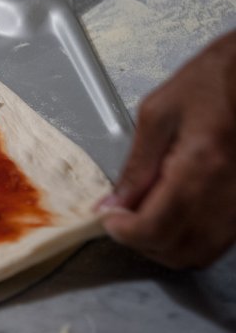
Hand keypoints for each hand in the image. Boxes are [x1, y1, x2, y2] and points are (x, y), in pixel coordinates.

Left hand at [100, 30, 235, 268]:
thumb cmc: (214, 79)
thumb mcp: (157, 113)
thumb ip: (136, 163)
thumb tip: (116, 200)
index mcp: (200, 166)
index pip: (155, 228)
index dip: (124, 232)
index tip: (108, 218)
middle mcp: (227, 193)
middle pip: (179, 250)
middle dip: (142, 243)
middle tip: (122, 218)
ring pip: (201, 253)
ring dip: (166, 245)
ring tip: (144, 214)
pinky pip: (219, 240)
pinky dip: (190, 238)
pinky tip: (172, 212)